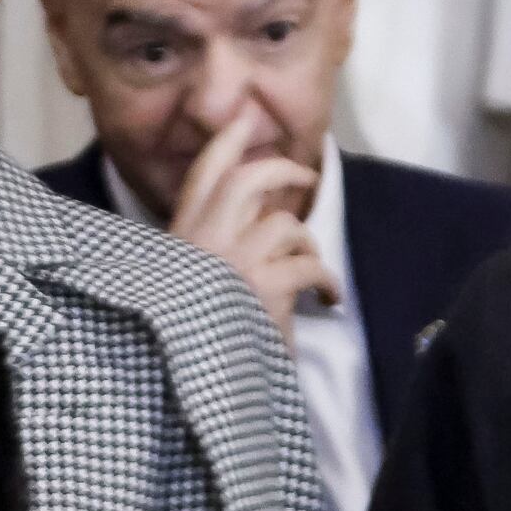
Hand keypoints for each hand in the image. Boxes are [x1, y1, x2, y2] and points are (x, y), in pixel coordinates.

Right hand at [168, 138, 331, 339]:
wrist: (197, 391)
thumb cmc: (200, 346)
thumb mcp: (193, 292)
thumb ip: (210, 257)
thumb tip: (252, 226)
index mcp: (179, 242)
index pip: (203, 176)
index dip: (226, 141)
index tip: (244, 119)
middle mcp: (203, 243)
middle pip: (248, 180)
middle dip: (282, 171)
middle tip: (306, 176)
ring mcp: (233, 262)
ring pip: (285, 225)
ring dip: (307, 245)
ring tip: (312, 271)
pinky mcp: (264, 288)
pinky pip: (311, 266)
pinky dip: (328, 282)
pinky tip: (330, 300)